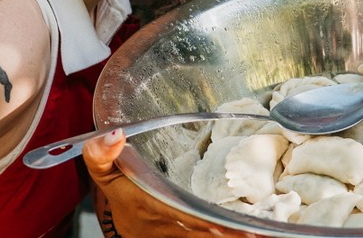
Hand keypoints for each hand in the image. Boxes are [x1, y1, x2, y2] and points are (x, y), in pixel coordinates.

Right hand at [84, 129, 259, 236]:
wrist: (123, 217)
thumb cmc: (119, 187)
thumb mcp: (103, 171)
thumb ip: (100, 153)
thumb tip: (115, 134)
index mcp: (152, 206)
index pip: (184, 216)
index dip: (209, 222)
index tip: (237, 224)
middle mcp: (168, 225)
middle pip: (203, 233)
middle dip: (230, 233)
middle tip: (260, 231)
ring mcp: (179, 235)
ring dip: (232, 236)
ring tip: (262, 233)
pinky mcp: (189, 237)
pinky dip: (227, 236)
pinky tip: (252, 233)